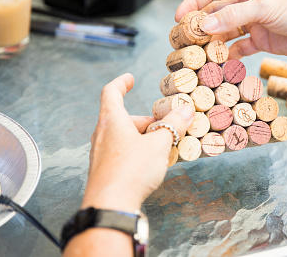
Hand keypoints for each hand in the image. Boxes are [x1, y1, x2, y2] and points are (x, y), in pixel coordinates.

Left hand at [82, 73, 194, 211]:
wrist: (110, 207)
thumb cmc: (131, 170)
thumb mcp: (159, 144)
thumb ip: (174, 125)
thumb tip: (186, 109)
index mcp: (112, 120)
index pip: (111, 92)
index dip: (122, 83)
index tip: (131, 79)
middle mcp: (102, 134)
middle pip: (125, 118)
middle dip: (147, 121)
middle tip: (167, 129)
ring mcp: (101, 153)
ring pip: (125, 137)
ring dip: (144, 138)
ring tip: (164, 149)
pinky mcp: (105, 170)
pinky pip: (123, 153)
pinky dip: (138, 152)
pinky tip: (152, 165)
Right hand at [176, 0, 286, 59]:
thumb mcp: (264, 6)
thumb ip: (233, 16)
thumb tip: (203, 25)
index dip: (194, 2)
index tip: (180, 17)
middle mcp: (248, 2)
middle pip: (216, 12)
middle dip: (200, 25)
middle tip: (184, 40)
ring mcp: (254, 22)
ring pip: (225, 32)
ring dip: (212, 42)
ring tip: (198, 54)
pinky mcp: (261, 41)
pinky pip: (239, 47)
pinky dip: (229, 55)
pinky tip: (220, 62)